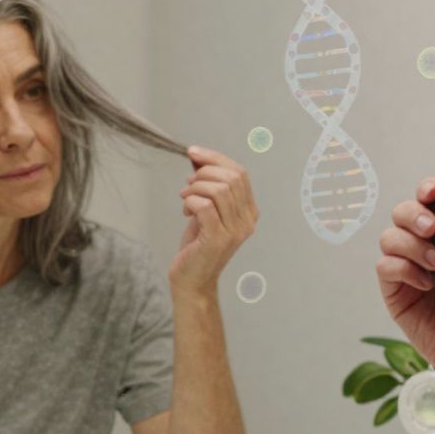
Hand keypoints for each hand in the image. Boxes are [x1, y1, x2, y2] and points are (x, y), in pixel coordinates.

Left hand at [169, 145, 258, 294]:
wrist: (192, 281)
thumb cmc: (197, 245)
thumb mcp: (206, 210)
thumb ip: (208, 186)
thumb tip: (197, 156)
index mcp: (249, 211)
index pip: (240, 173)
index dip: (215, 158)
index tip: (194, 152)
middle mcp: (247, 221)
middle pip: (232, 178)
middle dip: (204, 172)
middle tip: (188, 184)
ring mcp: (234, 231)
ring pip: (219, 190)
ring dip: (195, 188)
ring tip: (185, 198)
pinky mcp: (217, 239)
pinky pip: (205, 206)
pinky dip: (191, 201)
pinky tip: (185, 210)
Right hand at [376, 178, 434, 385]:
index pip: (430, 204)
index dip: (426, 191)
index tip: (431, 189)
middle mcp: (426, 251)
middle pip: (402, 214)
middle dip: (413, 214)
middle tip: (431, 228)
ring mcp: (408, 272)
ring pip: (389, 237)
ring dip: (412, 245)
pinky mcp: (394, 293)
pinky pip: (385, 266)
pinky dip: (403, 269)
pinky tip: (425, 285)